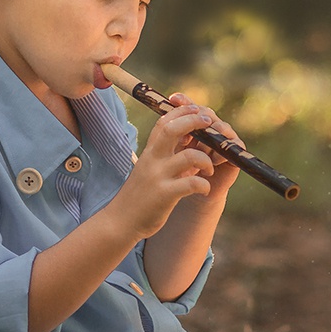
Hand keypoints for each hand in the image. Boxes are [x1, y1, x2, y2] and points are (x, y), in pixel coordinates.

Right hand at [110, 96, 233, 238]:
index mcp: (150, 152)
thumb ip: (164, 155)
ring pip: (190, 156)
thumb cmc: (139, 195)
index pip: (164, 122)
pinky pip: (192, 183)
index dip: (182, 112)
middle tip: (210, 124)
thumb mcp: (148, 169)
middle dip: (194, 121)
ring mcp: (158, 177)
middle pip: (173, 129)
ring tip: (209, 170)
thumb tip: (186, 139)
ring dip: (206, 160)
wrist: (121, 221)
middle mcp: (153, 160)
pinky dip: (204, 185)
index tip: (196, 109)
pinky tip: (205, 189)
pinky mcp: (165, 195)